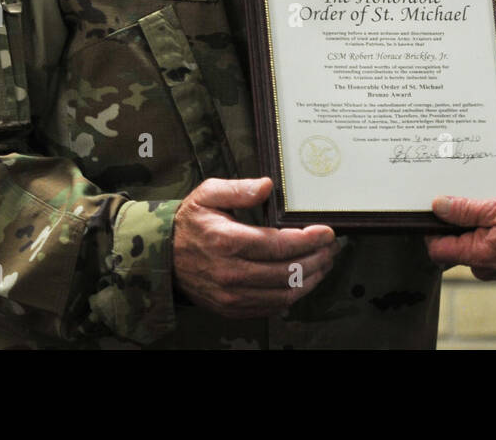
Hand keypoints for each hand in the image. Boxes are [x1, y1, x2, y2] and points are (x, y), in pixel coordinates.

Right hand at [173, 177, 339, 317]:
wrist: (163, 257)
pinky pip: (271, 307)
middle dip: (317, 259)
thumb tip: (268, 185)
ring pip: (284, 294)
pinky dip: (293, 295)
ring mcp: (231, 295)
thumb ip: (239, 188)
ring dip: (311, 279)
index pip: (279, 245)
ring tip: (325, 264)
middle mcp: (230, 273)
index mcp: (227, 241)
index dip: (309, 240)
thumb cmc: (191, 222)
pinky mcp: (231, 308)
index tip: (328, 232)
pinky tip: (304, 281)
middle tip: (332, 248)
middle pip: (287, 271)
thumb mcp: (208, 194)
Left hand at [425, 194, 495, 280]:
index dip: (431, 228)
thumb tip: (438, 206)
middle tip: (472, 201)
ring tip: (494, 208)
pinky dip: (490, 232)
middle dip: (458, 223)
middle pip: (453, 245)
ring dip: (477, 225)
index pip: (436, 248)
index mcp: (476, 255)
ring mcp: (494, 268)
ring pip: (472, 244)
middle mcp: (482, 267)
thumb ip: (466, 209)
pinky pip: (487, 248)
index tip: (437, 209)